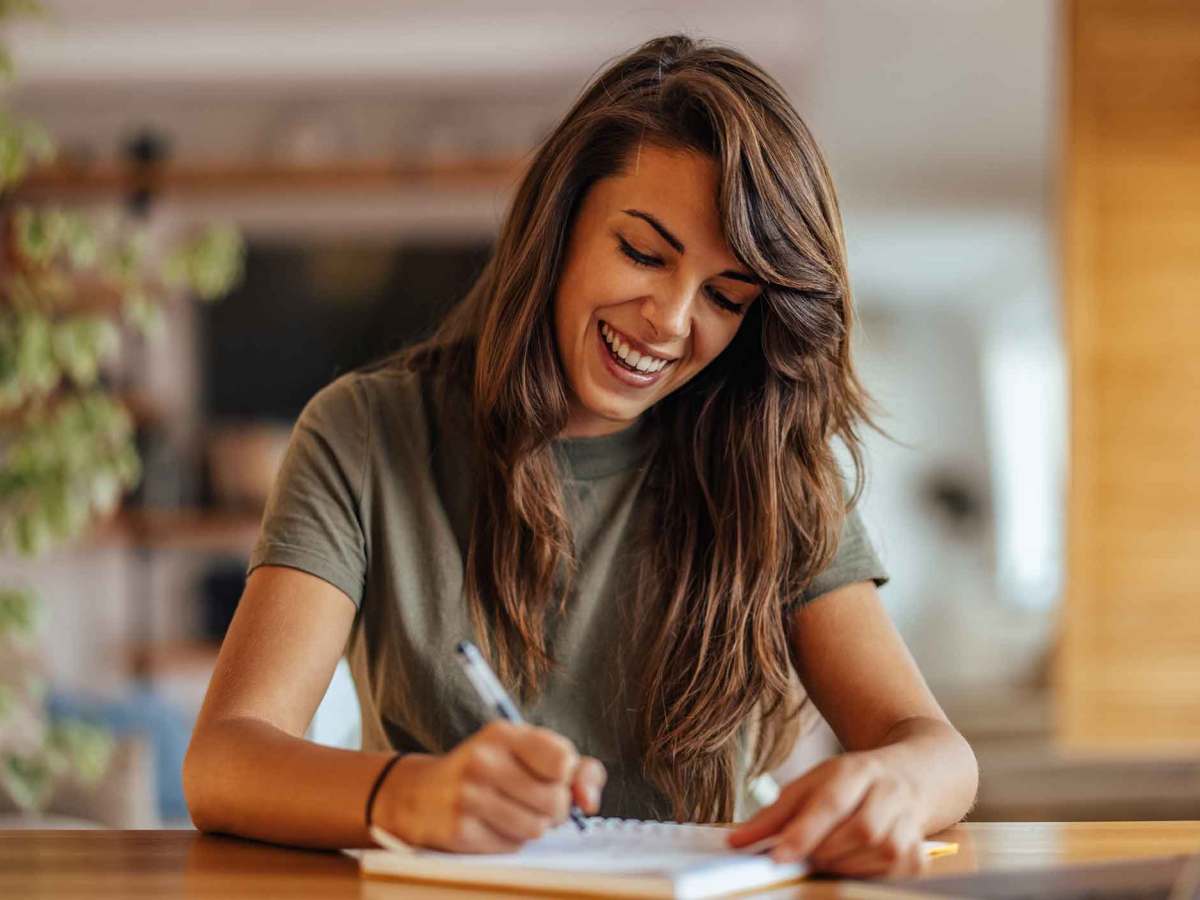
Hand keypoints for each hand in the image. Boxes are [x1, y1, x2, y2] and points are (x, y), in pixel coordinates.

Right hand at [376, 720, 605, 852]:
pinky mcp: (459, 830)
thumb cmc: (490, 771)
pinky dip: (510, 840)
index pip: (563, 761)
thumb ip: (577, 770)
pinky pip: (512, 846)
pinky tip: (491, 824)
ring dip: (532, 826)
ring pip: (537, 828)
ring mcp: (468, 796)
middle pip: (556, 801)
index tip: (554, 777)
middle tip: (534, 801)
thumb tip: (590, 801)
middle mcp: (484, 760)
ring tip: (511, 811)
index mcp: (504, 733)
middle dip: (555, 809)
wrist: (421, 794)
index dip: (568, 777)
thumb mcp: (528, 753)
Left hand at [726, 752, 927, 878]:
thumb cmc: (849, 783)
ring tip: (824, 858)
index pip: (829, 803)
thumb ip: (773, 815)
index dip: (803, 833)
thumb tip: (735, 843)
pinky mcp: (918, 854)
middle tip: (798, 857)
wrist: (910, 776)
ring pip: (874, 856)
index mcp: (856, 771)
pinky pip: (890, 875)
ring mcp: (909, 824)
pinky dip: (863, 875)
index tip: (777, 856)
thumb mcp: (809, 784)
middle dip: (821, 851)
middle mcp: (888, 794)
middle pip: (855, 832)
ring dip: (840, 866)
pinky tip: (851, 864)